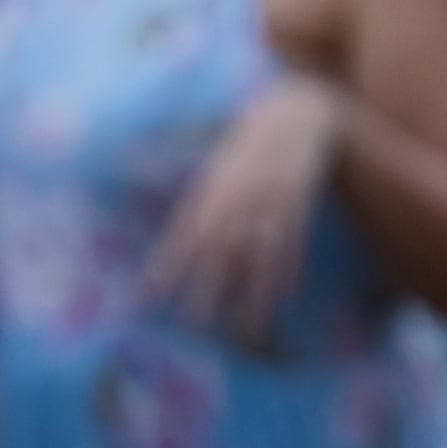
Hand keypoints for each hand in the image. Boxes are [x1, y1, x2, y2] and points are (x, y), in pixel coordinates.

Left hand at [147, 76, 341, 343]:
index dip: (166, 266)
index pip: (184, 234)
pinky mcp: (298, 208)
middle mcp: (239, 199)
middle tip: (194, 327)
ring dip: (252, 296)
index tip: (148, 298)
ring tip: (245, 332)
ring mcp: (271, 205)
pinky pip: (292, 248)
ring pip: (258, 258)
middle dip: (206, 290)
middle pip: (219, 252)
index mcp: (212, 190)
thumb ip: (194, 207)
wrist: (292, 116)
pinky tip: (282, 301)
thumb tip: (152, 221)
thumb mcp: (213, 170)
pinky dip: (287, 275)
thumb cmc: (243, 147)